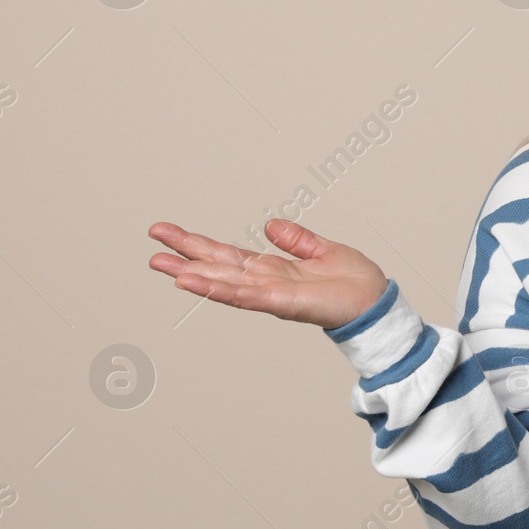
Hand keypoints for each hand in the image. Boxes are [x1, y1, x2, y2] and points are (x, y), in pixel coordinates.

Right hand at [147, 219, 389, 329]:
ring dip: (194, 276)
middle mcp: (265, 283)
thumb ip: (297, 239)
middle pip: (217, 267)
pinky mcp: (282, 303)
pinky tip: (195, 282)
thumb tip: (272, 224)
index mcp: (272, 269)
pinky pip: (245, 295)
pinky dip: (219, 289)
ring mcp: (270, 295)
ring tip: (164, 266)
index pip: (227, 255)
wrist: (376, 303)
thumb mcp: (323, 250)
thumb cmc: (355, 283)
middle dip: (185, 257)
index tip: (168, 233)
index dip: (199, 244)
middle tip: (152, 248)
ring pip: (224, 283)